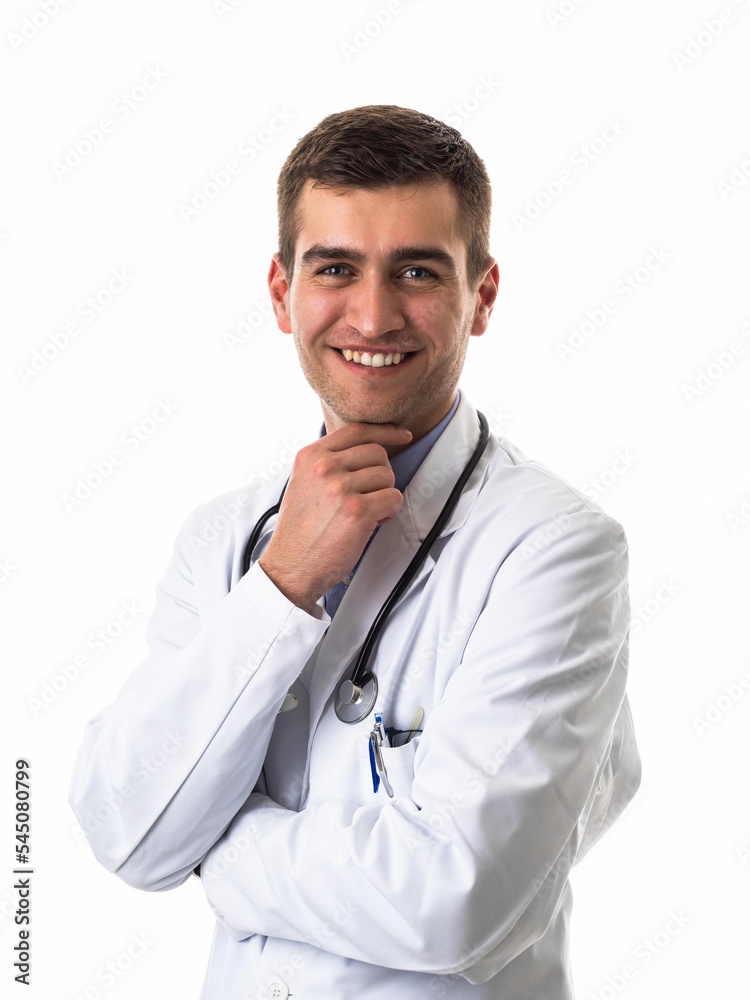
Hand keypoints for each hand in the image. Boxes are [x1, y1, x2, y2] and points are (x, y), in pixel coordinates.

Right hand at [258, 423, 411, 612]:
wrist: (290, 566)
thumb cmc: (299, 531)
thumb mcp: (303, 483)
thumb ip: (328, 462)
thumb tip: (365, 449)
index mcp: (310, 456)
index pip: (357, 430)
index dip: (385, 431)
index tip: (401, 435)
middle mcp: (324, 468)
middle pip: (377, 453)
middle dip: (381, 476)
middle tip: (369, 496)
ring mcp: (341, 488)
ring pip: (388, 476)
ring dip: (383, 496)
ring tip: (364, 513)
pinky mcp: (358, 511)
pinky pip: (393, 498)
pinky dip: (388, 513)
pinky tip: (371, 523)